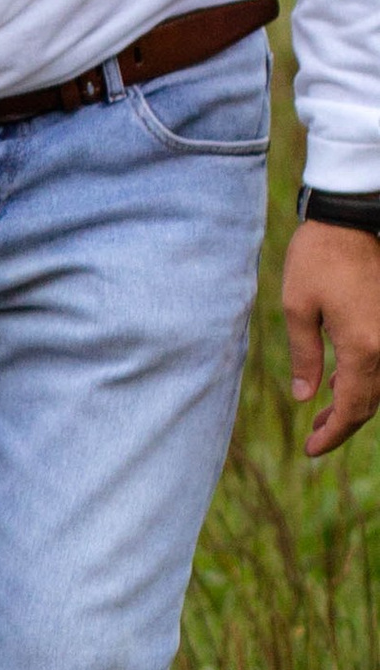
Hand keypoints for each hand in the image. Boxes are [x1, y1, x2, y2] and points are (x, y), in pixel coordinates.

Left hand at [284, 220, 379, 458]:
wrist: (350, 219)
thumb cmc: (318, 259)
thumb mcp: (297, 309)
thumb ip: (304, 357)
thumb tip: (306, 398)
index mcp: (364, 346)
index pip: (354, 408)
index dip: (334, 434)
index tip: (311, 450)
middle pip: (371, 402)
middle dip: (343, 424)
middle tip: (314, 438)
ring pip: (378, 384)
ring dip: (354, 402)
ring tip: (323, 414)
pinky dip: (363, 378)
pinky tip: (339, 382)